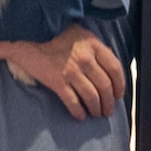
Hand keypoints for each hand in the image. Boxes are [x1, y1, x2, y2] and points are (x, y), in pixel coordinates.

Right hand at [3, 25, 125, 120]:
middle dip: (109, 102)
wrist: (30, 34)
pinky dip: (79, 112)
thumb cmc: (56, 34)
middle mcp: (86, 59)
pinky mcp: (57, 81)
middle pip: (105, 86)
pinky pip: (73, 102)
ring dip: (96, 109)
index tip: (118, 95)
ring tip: (96, 114)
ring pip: (91, 96)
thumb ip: (96, 49)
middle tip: (107, 110)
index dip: (119, 85)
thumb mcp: (81, 35)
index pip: (115, 69)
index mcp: (94, 45)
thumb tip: (107, 66)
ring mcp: (71, 71)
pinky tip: (81, 116)